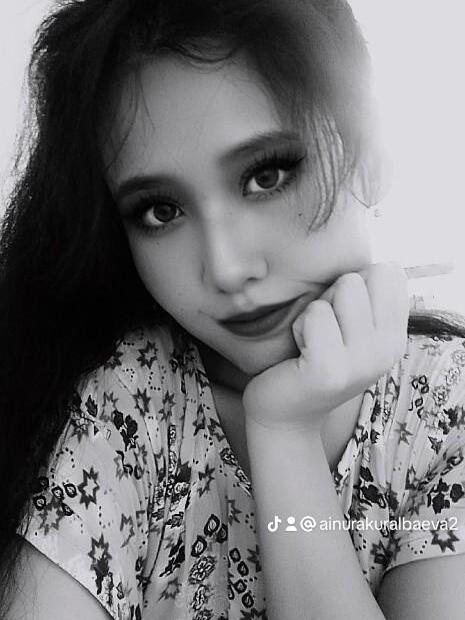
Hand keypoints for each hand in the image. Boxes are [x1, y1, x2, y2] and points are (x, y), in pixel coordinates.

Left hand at [242, 262, 409, 433]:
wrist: (285, 412)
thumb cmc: (314, 358)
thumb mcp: (352, 329)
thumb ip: (370, 299)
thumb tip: (386, 264)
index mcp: (395, 337)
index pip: (389, 273)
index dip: (356, 284)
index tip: (342, 317)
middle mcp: (387, 351)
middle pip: (360, 278)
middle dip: (332, 296)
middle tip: (323, 332)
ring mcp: (361, 362)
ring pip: (342, 290)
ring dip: (316, 311)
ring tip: (312, 341)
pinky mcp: (329, 369)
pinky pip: (316, 313)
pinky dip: (300, 327)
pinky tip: (300, 353)